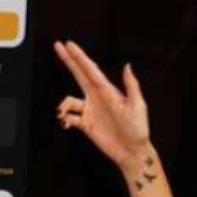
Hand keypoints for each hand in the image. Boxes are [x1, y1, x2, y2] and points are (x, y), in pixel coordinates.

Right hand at [54, 41, 153, 169]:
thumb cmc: (138, 130)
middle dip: (68, 60)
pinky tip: (67, 123)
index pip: (90, 70)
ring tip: (64, 113)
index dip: (79, 57)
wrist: (132, 152)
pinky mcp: (86, 124)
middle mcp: (97, 97)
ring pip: (69, 100)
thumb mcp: (138, 106)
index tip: (69, 45)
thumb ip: (131, 85)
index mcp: (108, 91)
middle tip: (57, 46)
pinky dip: (65, 119)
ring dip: (64, 105)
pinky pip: (69, 117)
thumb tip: (127, 66)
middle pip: (79, 75)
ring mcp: (90, 110)